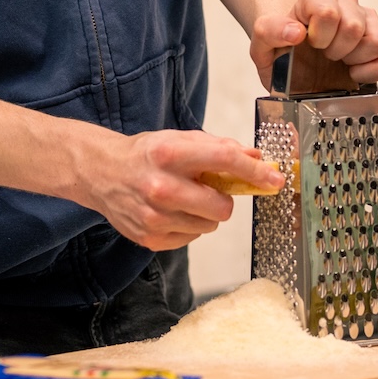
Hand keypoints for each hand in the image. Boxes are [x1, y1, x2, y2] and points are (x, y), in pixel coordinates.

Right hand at [75, 129, 280, 250]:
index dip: (254, 171)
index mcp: (170, 154)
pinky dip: (189, 226)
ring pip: (209, 226)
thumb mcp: (180, 140)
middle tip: (210, 190)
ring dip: (205, 213)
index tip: (274, 179)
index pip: (224, 161)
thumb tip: (256, 158)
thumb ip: (220, 148)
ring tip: (185, 199)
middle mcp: (161, 187)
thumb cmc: (146, 155)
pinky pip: (191, 238)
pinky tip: (172, 211)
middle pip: (222, 208)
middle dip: (224, 200)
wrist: (103, 173)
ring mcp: (154, 217)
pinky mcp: (150, 238)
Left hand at [250, 0, 377, 88]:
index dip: (320, 37)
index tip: (311, 45)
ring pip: (377, 40)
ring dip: (356, 59)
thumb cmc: (281, 51)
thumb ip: (269, 32)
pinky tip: (355, 72)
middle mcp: (345, 0)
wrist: (297, 63)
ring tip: (341, 61)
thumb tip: (296, 32)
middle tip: (325, 55)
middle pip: (354, 27)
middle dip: (337, 51)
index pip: (329, 12)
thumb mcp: (262, 45)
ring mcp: (367, 18)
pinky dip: (372, 72)